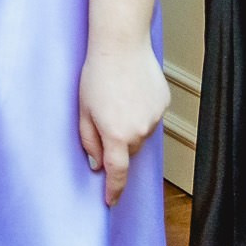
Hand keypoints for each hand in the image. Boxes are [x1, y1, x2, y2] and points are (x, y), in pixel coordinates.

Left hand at [77, 39, 167, 206]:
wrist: (121, 45)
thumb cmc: (97, 74)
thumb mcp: (83, 110)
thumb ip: (89, 141)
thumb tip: (97, 163)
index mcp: (116, 135)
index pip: (117, 173)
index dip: (114, 189)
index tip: (110, 200)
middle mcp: (139, 131)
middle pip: (127, 151)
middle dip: (116, 145)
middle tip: (102, 120)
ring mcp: (154, 118)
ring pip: (140, 134)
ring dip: (128, 127)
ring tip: (116, 100)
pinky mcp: (162, 104)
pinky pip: (149, 117)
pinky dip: (139, 112)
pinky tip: (129, 92)